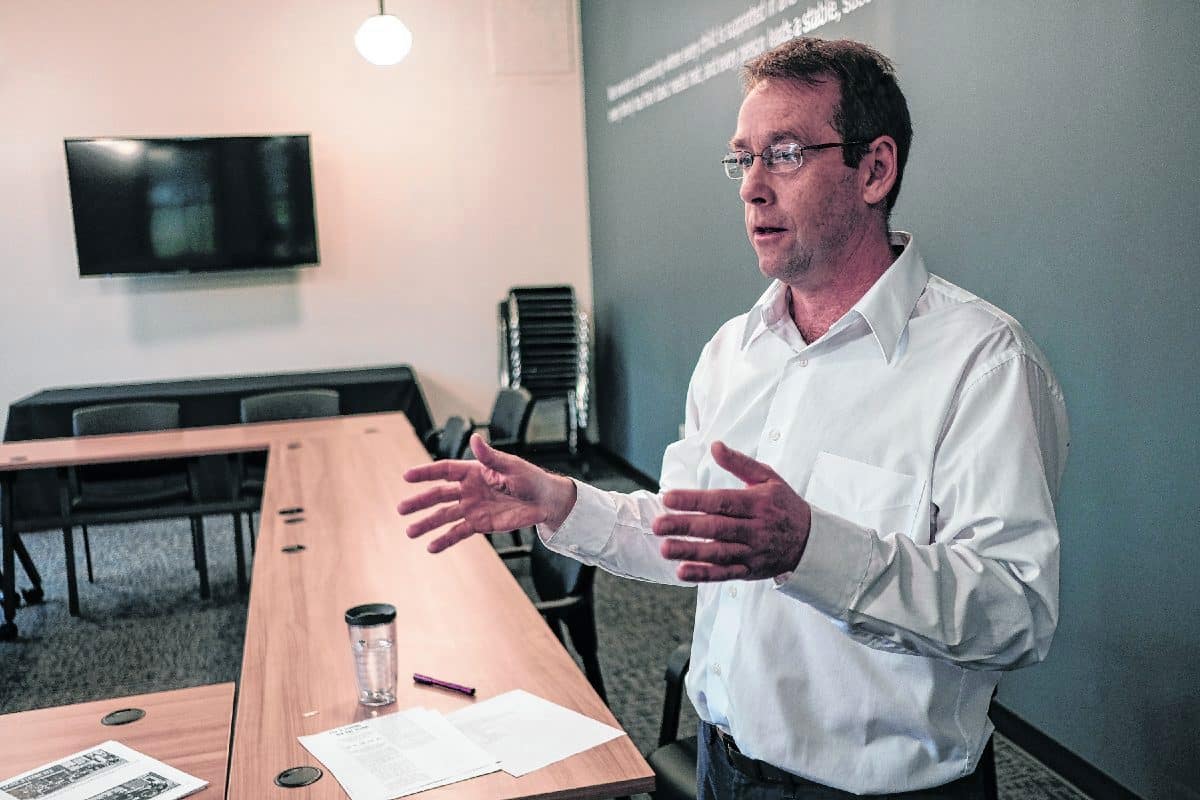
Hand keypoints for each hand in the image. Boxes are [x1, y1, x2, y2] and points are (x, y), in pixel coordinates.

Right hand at [398, 434, 575, 552]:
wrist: (544, 501)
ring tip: (410, 532)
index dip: (425, 473)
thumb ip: (490, 456)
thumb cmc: (529, 478)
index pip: (444, 471)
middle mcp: (468, 489)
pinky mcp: (480, 524)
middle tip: (400, 509)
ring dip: (427, 524)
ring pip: (444, 516)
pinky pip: (458, 532)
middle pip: (438, 495)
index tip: (406, 477)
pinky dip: (445, 540)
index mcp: (473, 471)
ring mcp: (472, 507)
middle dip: (419, 502)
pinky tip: (431, 547)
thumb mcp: (511, 465)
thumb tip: (475, 438)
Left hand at [653, 441, 810, 581]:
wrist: (811, 541)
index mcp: (758, 503)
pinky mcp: (750, 570)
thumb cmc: (784, 505)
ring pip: (718, 553)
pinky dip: (704, 575)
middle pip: (716, 528)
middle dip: (685, 526)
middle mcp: (755, 528)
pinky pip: (725, 574)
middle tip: (658, 524)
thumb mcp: (768, 478)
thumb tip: (715, 446)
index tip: (669, 498)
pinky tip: (682, 572)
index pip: (721, 501)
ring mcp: (752, 552)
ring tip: (665, 548)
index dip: (694, 500)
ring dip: (690, 552)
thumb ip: (740, 462)